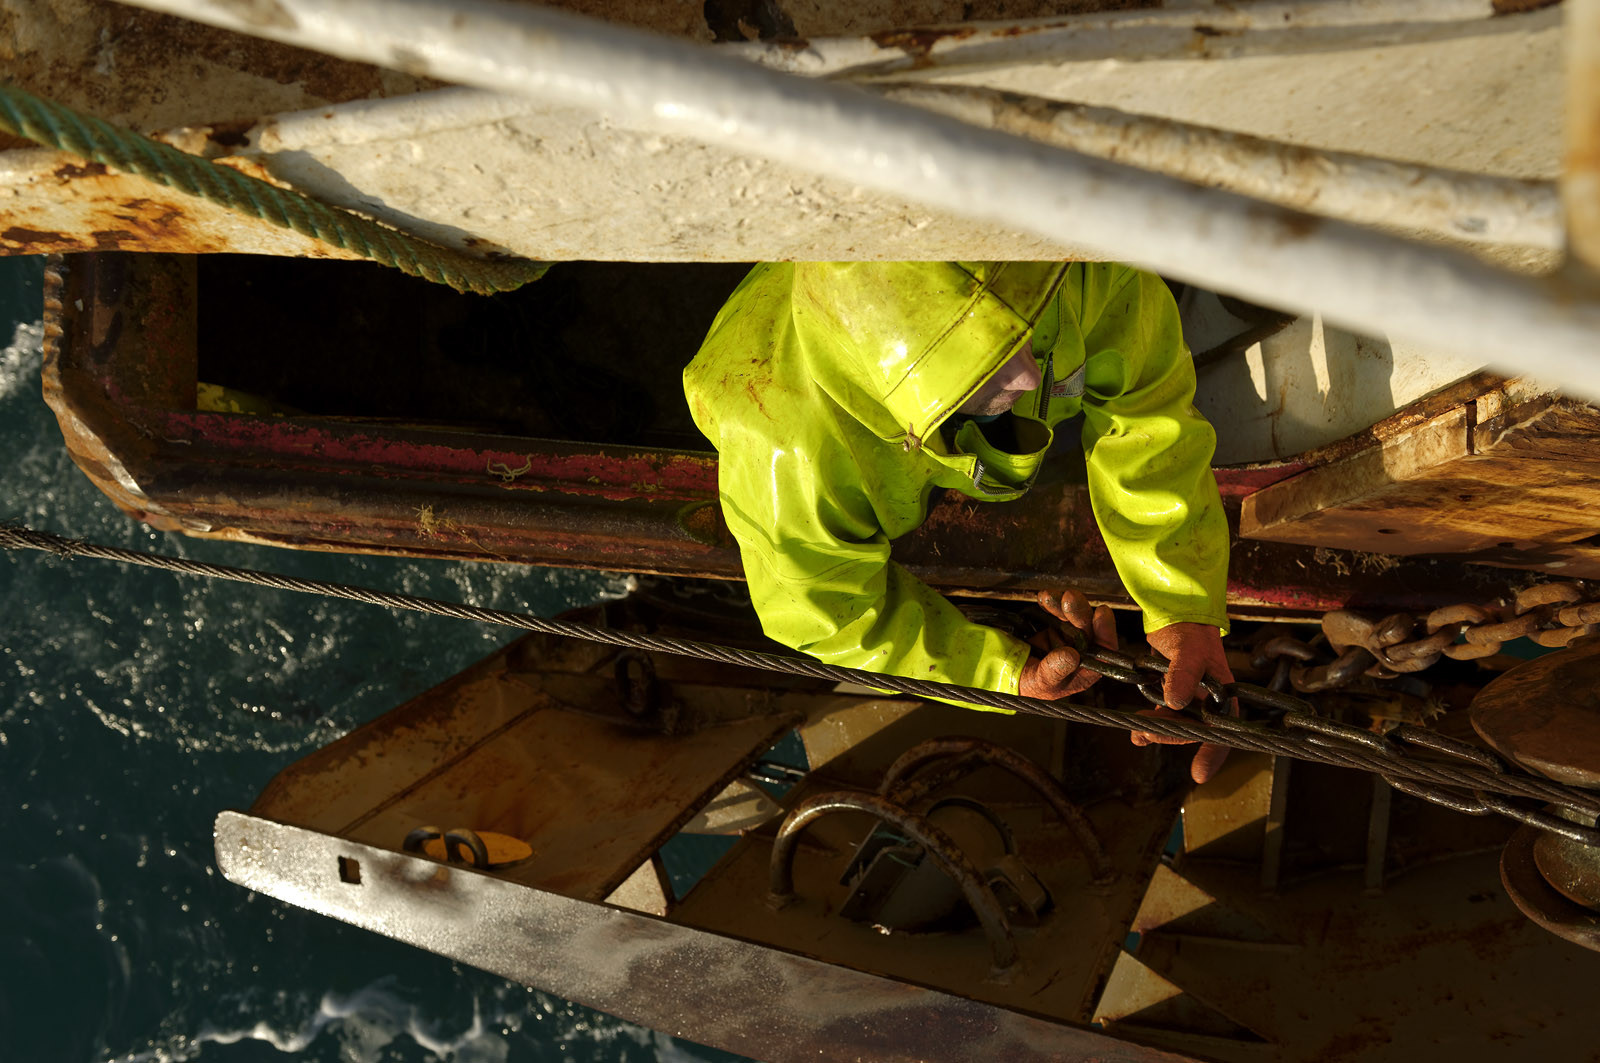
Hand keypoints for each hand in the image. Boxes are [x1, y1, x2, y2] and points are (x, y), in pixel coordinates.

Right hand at [1017, 589, 1117, 699]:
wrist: (1005, 673)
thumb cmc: (1028, 685)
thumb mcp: (1040, 682)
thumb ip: (1055, 670)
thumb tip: (1072, 656)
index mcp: (1084, 670)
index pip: (1104, 651)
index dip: (1106, 631)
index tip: (1101, 613)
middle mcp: (1081, 652)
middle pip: (1089, 627)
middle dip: (1079, 611)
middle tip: (1068, 598)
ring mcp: (1067, 637)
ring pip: (1074, 614)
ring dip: (1063, 603)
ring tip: (1048, 597)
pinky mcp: (1054, 625)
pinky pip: (1058, 609)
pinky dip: (1052, 602)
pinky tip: (1043, 598)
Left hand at [1129, 622, 1234, 784]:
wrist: (1178, 615)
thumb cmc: (1192, 631)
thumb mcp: (1190, 650)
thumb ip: (1183, 673)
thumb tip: (1176, 702)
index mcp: (1224, 696)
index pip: (1222, 732)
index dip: (1212, 754)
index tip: (1198, 774)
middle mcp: (1210, 703)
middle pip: (1193, 731)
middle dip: (1170, 736)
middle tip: (1145, 734)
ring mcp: (1192, 700)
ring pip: (1176, 725)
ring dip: (1158, 731)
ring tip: (1137, 734)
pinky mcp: (1175, 694)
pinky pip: (1165, 714)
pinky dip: (1152, 722)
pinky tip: (1138, 732)